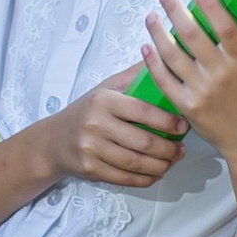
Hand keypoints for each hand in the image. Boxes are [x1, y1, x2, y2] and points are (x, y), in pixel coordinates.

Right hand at [46, 66, 186, 192]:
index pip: (143, 111)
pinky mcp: (90, 170)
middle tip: (181, 150)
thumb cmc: (87, 112)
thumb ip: (134, 77)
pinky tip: (156, 174)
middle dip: (169, 149)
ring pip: (136, 162)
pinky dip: (145, 179)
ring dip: (161, 166)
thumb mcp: (106, 88)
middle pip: (143, 141)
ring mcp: (91, 149)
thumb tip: (162, 57)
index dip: (168, 121)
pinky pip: (125, 178)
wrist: (54, 141)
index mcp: (103, 101)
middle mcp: (95, 124)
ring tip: (171, 162)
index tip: (183, 126)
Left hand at [141, 0, 236, 166]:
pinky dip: (153, 62)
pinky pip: (164, 80)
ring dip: (158, 32)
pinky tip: (146, 46)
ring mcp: (202, 91)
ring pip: (173, 55)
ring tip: (151, 16)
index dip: (211, 6)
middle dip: (176, 11)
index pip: (226, 28)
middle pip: (193, 36)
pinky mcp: (187, 106)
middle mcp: (222, 74)